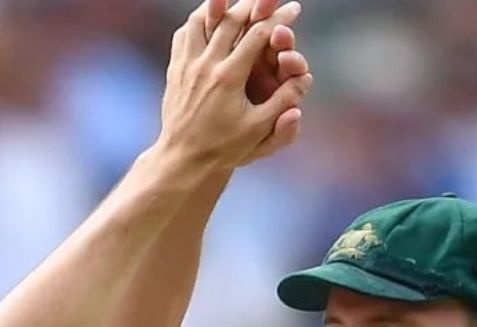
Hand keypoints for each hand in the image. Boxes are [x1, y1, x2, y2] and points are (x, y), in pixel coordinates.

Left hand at [155, 0, 312, 172]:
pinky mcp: (174, 70)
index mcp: (229, 77)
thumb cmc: (225, 147)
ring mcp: (186, 66)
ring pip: (201, 21)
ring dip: (221, 7)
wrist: (184, 160)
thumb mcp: (258, 129)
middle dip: (253, 5)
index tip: (294, 9)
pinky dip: (197, 21)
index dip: (279, 19)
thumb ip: (282, 102)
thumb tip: (302, 80)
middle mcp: (205, 66)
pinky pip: (184, 35)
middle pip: (230, 20)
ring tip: (237, 1)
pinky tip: (208, 19)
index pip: (258, 35)